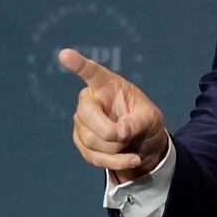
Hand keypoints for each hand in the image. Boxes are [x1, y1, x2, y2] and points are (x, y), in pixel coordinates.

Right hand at [59, 48, 167, 182]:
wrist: (143, 143)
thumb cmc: (146, 121)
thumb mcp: (151, 118)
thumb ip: (137, 122)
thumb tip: (120, 132)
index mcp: (108, 86)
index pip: (92, 73)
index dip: (79, 64)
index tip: (65, 54)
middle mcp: (90, 100)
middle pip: (87, 115)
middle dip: (110, 132)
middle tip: (127, 136)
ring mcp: (82, 122)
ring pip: (91, 139)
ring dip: (117, 148)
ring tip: (130, 142)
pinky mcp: (81, 141)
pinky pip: (94, 156)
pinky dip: (116, 162)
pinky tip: (132, 158)